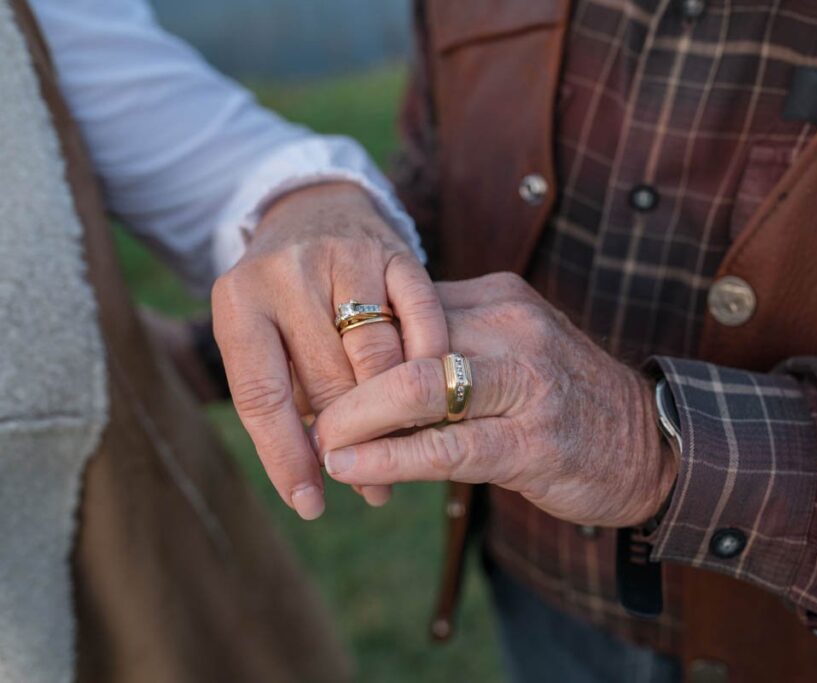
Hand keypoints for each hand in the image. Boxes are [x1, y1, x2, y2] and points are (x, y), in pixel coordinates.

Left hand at [212, 182, 446, 518]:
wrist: (316, 211)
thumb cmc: (286, 299)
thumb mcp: (264, 337)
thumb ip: (284, 399)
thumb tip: (315, 482)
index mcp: (238, 299)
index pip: (260, 394)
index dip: (285, 457)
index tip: (310, 504)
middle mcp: (285, 271)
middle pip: (324, 380)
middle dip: (350, 442)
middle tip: (369, 490)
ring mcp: (344, 255)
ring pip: (376, 355)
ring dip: (394, 413)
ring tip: (402, 454)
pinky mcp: (396, 249)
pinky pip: (422, 318)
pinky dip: (429, 361)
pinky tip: (433, 395)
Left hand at [312, 273, 677, 527]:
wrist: (651, 440)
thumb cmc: (566, 398)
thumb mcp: (511, 347)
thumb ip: (451, 343)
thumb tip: (368, 362)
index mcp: (497, 298)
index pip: (401, 307)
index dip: (347, 343)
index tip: (309, 372)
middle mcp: (510, 328)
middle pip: (400, 339)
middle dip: (339, 379)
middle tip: (303, 411)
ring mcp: (525, 383)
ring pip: (417, 385)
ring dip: (354, 417)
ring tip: (317, 442)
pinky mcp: (532, 441)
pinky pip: (446, 446)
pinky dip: (389, 458)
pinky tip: (352, 468)